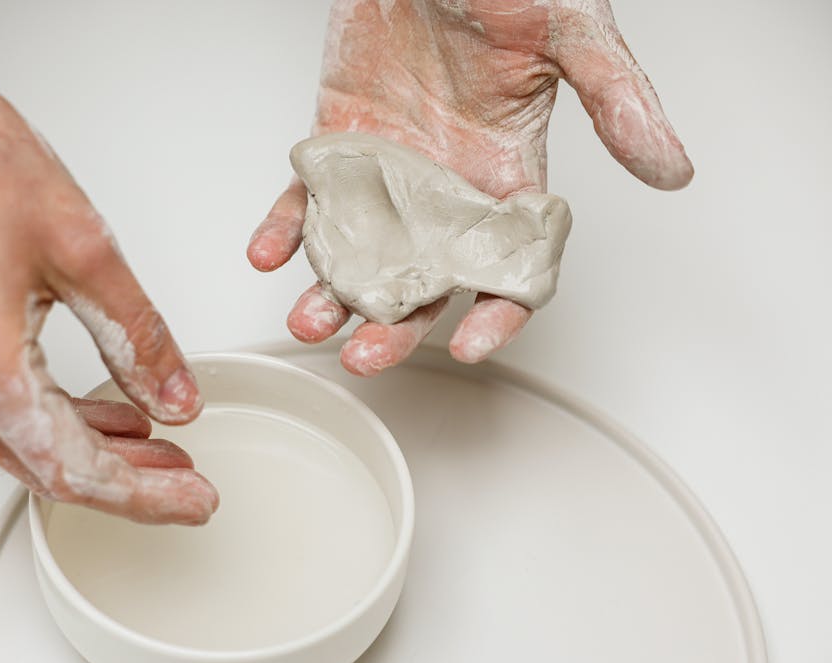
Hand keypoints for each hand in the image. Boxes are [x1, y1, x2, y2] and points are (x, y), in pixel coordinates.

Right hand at [0, 75, 218, 523]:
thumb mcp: (85, 251)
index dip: (143, 495)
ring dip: (94, 456)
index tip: (192, 501)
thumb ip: (138, 338)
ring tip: (160, 453)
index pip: (74, 468)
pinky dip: (59, 424)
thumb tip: (175, 397)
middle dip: (125, 484)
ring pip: (24, 449)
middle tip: (187, 485)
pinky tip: (106, 416)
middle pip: (47, 472)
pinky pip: (1, 416)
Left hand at [247, 0, 692, 373]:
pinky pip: (305, 201)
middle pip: (423, 280)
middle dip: (394, 324)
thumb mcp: (569, 31)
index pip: (509, 266)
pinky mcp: (337, 144)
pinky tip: (268, 252)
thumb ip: (615, 101)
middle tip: (364, 353)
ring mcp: (386, 172)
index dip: (496, 313)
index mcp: (506, 174)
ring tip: (309, 318)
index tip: (471, 343)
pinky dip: (284, 230)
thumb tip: (672, 169)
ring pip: (359, 254)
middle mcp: (444, 187)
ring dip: (332, 293)